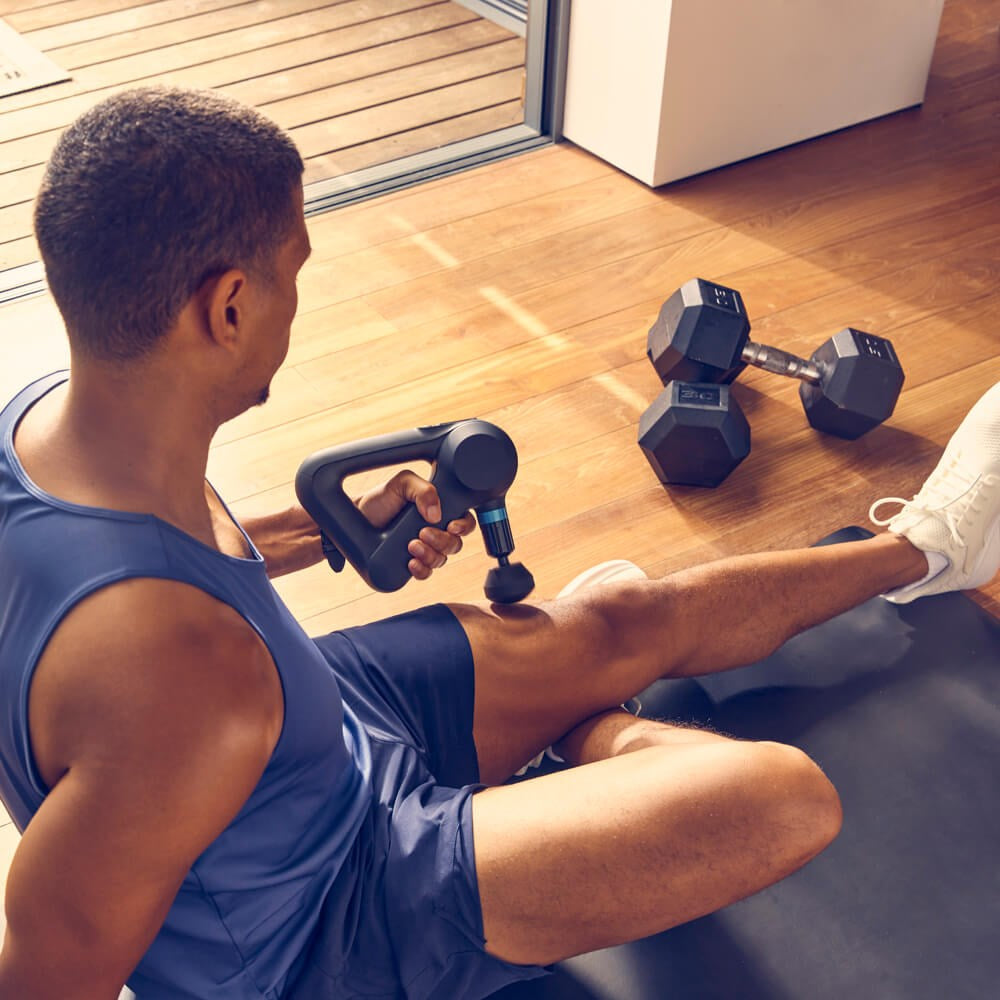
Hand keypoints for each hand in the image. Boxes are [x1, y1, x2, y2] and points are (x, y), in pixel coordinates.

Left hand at [355, 471, 475, 580]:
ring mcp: (424, 550)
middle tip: (422, 533)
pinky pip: (426, 573)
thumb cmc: (382, 499)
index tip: (452, 525)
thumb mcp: (402, 483)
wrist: (357, 517)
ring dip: (431, 555)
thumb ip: (423, 489)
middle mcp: (436, 532)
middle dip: (442, 541)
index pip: (465, 521)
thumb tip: (436, 514)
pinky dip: (422, 570)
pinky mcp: (411, 564)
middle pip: (455, 544)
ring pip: (442, 560)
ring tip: (411, 546)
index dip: (464, 526)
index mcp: (440, 511)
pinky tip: (411, 563)